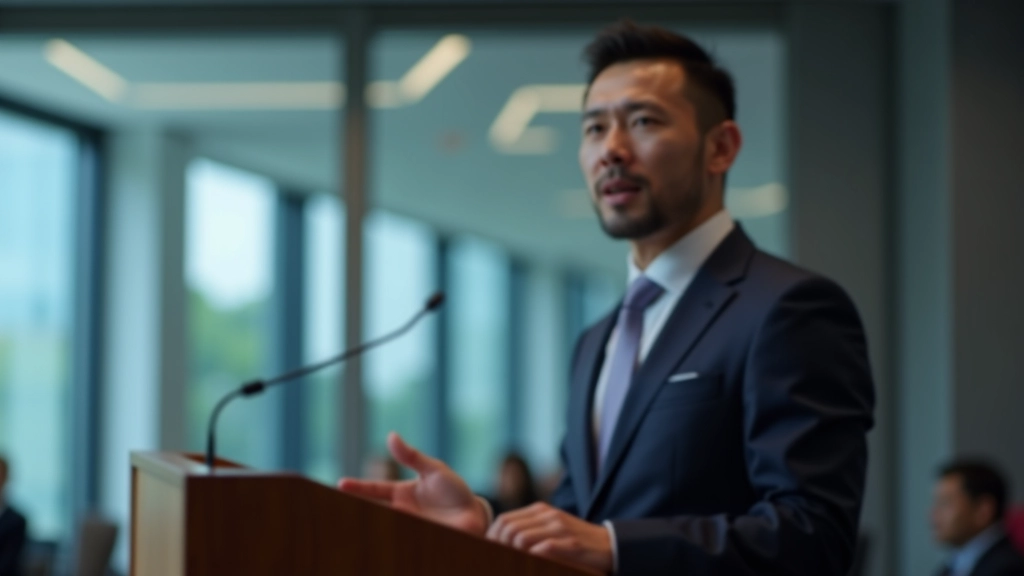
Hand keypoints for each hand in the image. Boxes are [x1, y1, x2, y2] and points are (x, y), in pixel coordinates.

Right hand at [337, 432, 487, 534]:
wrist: (474, 514)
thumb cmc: (455, 490)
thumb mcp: (433, 469)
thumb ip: (412, 456)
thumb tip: (391, 435)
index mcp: (401, 492)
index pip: (374, 489)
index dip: (357, 487)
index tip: (339, 484)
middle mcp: (401, 509)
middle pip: (372, 508)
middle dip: (353, 506)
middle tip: (332, 504)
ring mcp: (408, 524)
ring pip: (382, 523)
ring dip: (367, 521)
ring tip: (347, 521)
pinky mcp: (416, 537)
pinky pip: (397, 537)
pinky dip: (386, 537)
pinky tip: (378, 533)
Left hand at [487, 502, 612, 573]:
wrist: (610, 545)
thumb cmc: (576, 542)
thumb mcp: (552, 531)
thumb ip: (530, 532)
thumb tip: (501, 546)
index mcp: (540, 510)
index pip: (504, 520)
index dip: (492, 538)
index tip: (488, 555)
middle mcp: (548, 515)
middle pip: (508, 528)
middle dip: (497, 547)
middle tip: (496, 563)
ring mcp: (560, 527)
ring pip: (522, 538)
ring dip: (512, 555)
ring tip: (511, 566)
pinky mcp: (571, 543)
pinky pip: (543, 549)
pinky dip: (532, 560)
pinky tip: (529, 567)